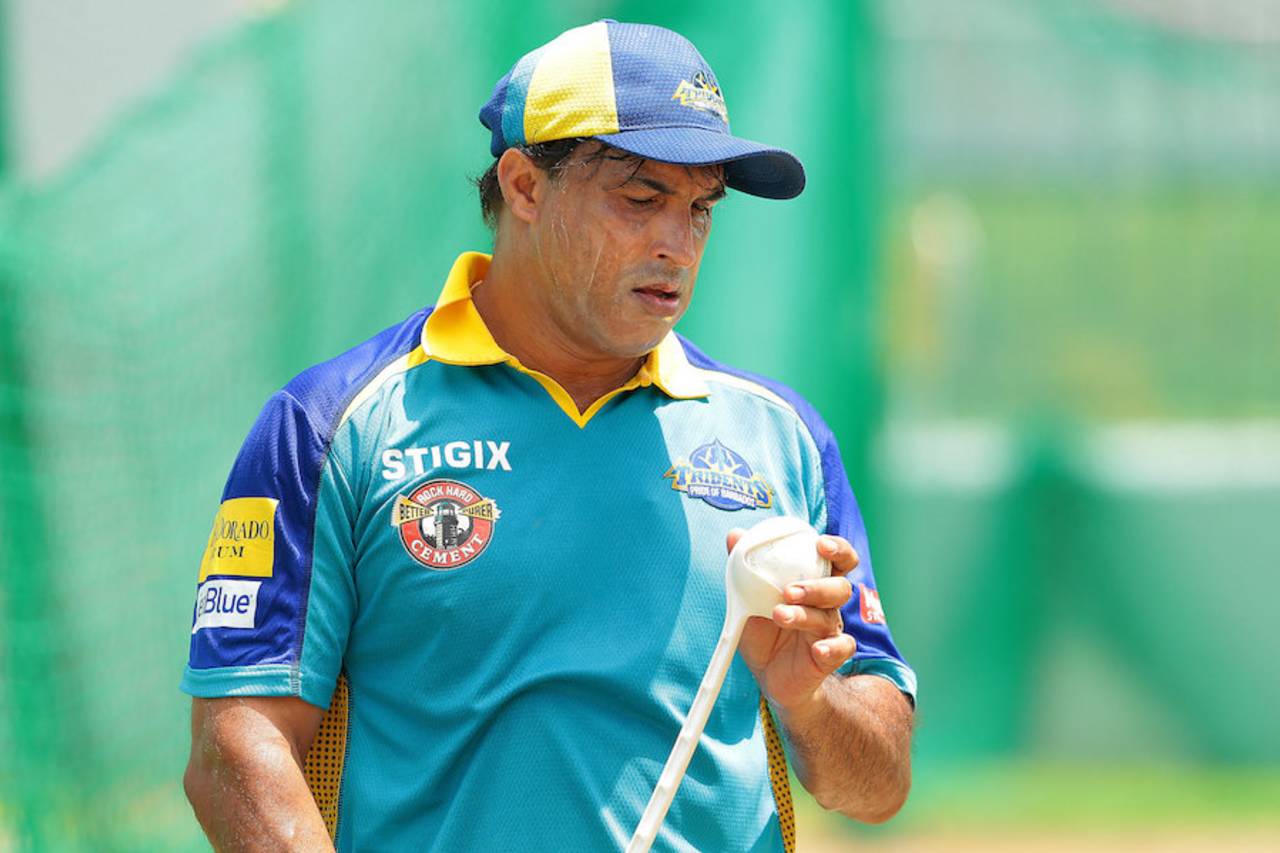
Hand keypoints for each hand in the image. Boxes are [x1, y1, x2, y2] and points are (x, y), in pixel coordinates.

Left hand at [730, 529, 856, 717]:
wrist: (768, 674)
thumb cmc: (764, 629)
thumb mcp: (748, 599)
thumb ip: (744, 568)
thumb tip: (735, 534)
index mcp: (814, 583)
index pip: (837, 560)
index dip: (837, 549)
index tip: (820, 544)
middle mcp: (826, 605)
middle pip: (840, 587)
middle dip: (817, 586)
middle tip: (789, 590)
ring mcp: (829, 631)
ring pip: (831, 617)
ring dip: (806, 614)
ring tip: (779, 615)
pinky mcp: (829, 657)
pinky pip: (841, 649)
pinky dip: (832, 647)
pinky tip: (818, 649)